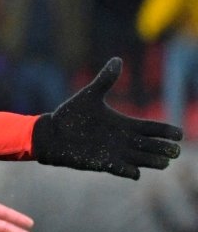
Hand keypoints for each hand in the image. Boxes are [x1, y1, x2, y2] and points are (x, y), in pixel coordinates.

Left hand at [32, 58, 181, 178]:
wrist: (52, 134)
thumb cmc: (71, 115)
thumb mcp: (90, 95)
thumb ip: (105, 80)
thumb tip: (117, 60)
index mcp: (124, 124)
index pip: (152, 128)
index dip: (167, 131)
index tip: (180, 134)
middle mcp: (123, 140)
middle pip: (152, 146)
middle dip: (165, 149)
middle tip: (174, 151)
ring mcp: (115, 153)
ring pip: (142, 160)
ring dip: (152, 162)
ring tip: (163, 162)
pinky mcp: (103, 163)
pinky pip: (122, 170)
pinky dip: (130, 172)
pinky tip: (135, 172)